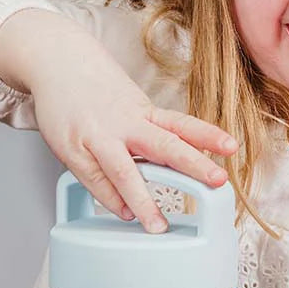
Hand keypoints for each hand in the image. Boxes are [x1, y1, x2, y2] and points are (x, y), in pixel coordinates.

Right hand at [0, 9, 237, 232]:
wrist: (57, 62)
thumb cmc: (100, 90)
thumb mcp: (135, 107)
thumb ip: (156, 134)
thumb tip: (185, 163)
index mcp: (146, 113)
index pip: (183, 124)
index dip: (209, 135)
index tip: (231, 147)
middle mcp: (127, 124)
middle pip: (165, 145)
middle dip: (194, 165)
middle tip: (217, 182)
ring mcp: (100, 137)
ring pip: (125, 171)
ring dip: (144, 201)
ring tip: (158, 225)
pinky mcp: (73, 149)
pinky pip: (94, 180)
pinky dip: (111, 199)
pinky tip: (125, 212)